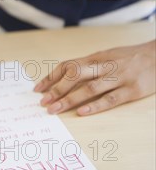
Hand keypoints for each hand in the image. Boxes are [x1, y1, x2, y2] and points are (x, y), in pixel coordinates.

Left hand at [34, 41, 155, 115]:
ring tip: (55, 109)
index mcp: (97, 57)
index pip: (68, 65)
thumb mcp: (108, 56)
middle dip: (57, 88)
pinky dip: (95, 106)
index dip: (52, 77)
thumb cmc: (131, 58)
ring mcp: (118, 77)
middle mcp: (105, 66)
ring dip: (70, 99)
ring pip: (90, 88)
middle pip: (75, 74)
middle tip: (43, 102)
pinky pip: (110, 98)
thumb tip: (66, 77)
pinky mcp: (132, 90)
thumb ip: (90, 66)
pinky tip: (82, 112)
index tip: (38, 89)